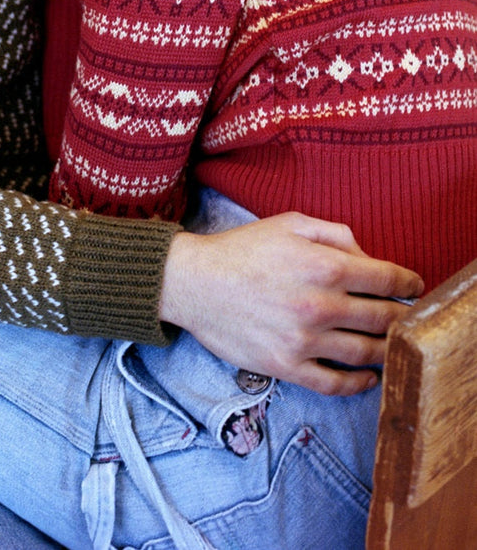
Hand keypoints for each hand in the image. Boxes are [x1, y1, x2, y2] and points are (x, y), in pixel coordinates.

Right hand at [159, 213, 424, 395]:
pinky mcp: (286, 366)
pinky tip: (367, 376)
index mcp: (324, 265)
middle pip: (383, 318)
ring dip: (386, 349)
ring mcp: (304, 340)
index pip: (386, 279)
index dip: (409, 283)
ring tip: (390, 344)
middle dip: (401, 316)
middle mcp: (319, 305)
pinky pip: (336, 384)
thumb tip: (367, 258)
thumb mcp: (289, 222)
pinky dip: (359, 383)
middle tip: (404, 316)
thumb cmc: (241, 249)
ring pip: (366, 353)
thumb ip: (335, 233)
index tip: (414, 287)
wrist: (193, 282)